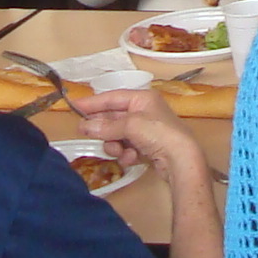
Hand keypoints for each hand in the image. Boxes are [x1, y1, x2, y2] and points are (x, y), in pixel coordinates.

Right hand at [75, 87, 208, 177]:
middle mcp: (144, 111)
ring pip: (118, 135)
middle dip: (104, 129)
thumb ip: (106, 126)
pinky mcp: (147, 147)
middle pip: (114, 118)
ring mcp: (146, 130)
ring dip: (115, 144)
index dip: (93, 103)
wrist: (182, 159)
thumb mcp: (130, 125)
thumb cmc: (159, 133)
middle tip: (87, 134)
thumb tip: (84, 126)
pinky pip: (126, 147)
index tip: (75, 107)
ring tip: (119, 151)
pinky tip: (131, 158)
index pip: (112, 97)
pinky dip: (126, 153)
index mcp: (142, 98)